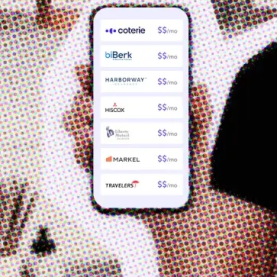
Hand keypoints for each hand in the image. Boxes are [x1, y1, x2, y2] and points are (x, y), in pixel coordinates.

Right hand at [62, 67, 214, 232]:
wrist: (186, 207)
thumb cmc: (188, 168)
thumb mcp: (197, 135)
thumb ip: (200, 111)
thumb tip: (198, 89)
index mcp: (133, 112)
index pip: (107, 87)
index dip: (91, 75)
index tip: (85, 68)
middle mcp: (115, 129)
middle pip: (85, 105)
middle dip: (81, 99)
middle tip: (90, 101)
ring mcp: (106, 151)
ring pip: (77, 129)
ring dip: (76, 121)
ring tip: (89, 121)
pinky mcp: (103, 174)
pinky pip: (84, 160)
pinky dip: (82, 150)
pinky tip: (89, 143)